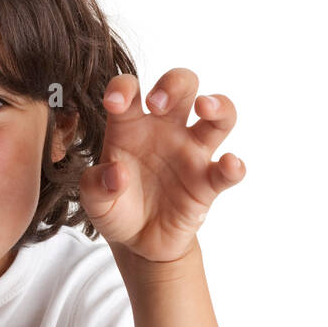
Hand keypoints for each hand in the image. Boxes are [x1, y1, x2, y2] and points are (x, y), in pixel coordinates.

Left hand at [78, 68, 244, 261]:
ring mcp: (191, 154)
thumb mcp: (93, 201)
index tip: (114, 103)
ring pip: (219, 115)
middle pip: (183, 85)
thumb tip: (117, 174)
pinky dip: (234, 165)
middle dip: (173, 84)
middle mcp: (166, 131)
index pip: (130, 90)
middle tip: (157, 104)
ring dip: (217, 104)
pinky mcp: (208, 183)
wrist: (138, 242)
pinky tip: (228, 164)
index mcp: (131, 126)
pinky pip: (228, 170)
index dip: (123, 87)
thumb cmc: (116, 209)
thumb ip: (94, 186)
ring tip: (203, 107)